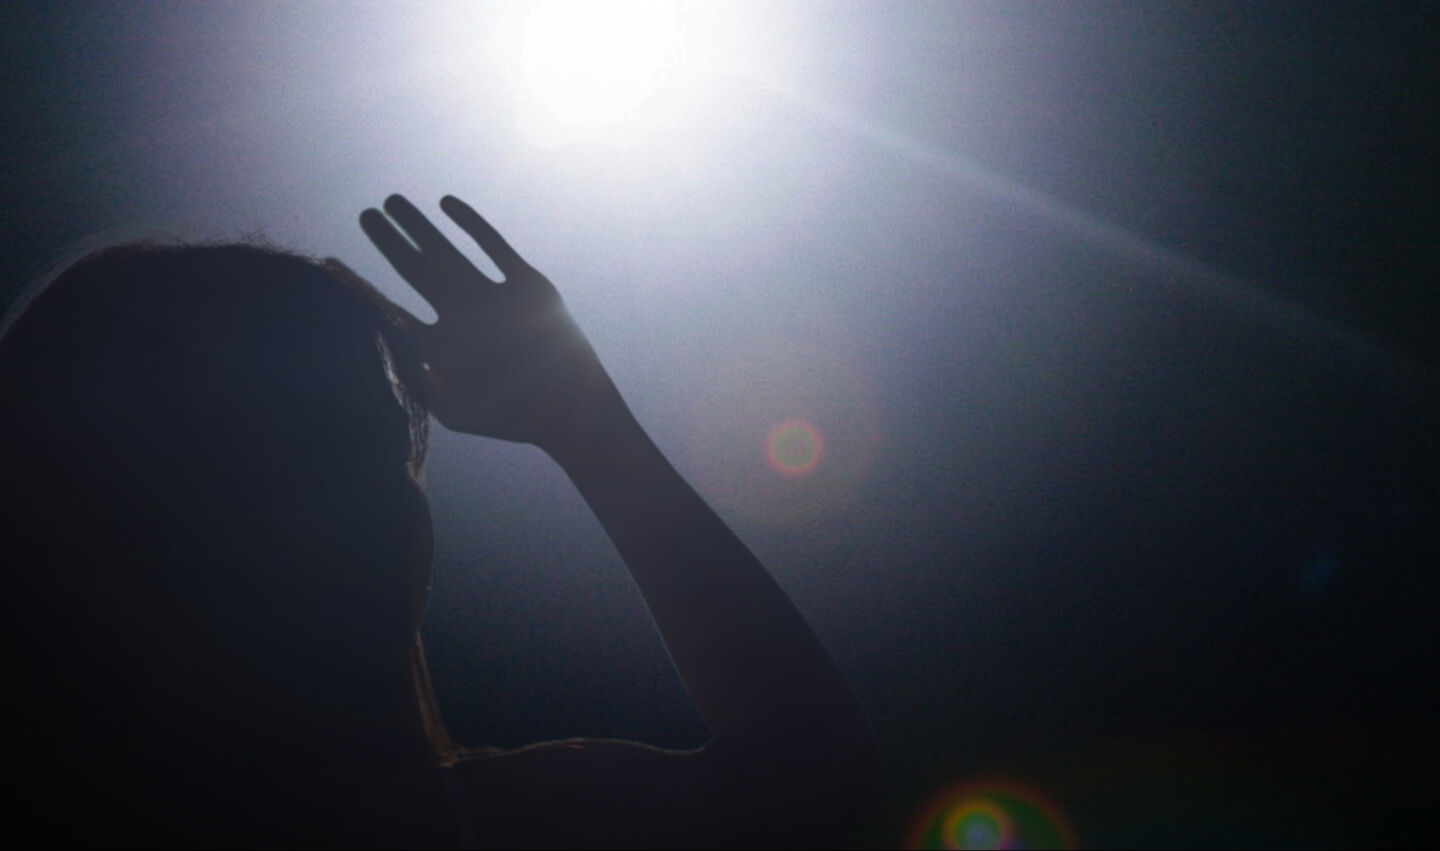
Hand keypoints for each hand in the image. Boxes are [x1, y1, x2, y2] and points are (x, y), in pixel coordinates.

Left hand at [360, 195, 626, 451]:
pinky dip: (471, 225)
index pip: (394, 309)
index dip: (362, 288)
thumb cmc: (514, 418)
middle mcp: (464, 316)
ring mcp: (494, 298)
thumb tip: (390, 351)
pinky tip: (446, 204)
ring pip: (449, 251)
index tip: (330, 266)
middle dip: (390, 243)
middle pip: (417, 271)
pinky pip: (494, 247)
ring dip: (420, 227)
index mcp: (443, 344)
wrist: (570, 409)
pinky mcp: (526, 285)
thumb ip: (420, 388)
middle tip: (365, 214)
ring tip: (392, 201)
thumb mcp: (458, 413)